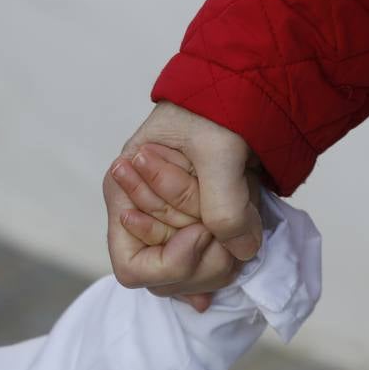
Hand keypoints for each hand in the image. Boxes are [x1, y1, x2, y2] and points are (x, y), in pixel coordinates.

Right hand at [104, 102, 260, 308]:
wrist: (237, 88)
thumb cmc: (213, 108)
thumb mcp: (218, 149)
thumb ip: (226, 202)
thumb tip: (242, 251)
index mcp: (124, 196)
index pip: (131, 267)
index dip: (169, 264)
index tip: (201, 233)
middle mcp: (139, 219)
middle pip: (162, 281)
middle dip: (202, 268)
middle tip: (232, 235)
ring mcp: (166, 227)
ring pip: (185, 280)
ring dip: (218, 265)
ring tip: (243, 230)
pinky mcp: (192, 228)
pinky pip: (200, 268)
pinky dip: (219, 270)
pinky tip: (233, 263)